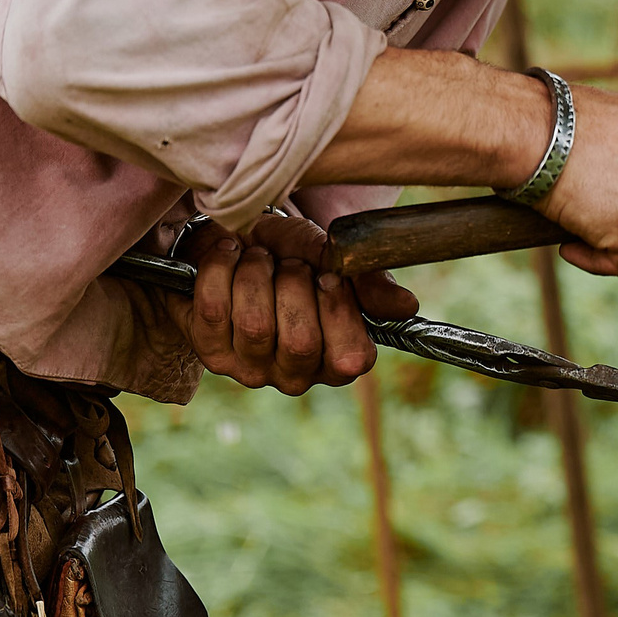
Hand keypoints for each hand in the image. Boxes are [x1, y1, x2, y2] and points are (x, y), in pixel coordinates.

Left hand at [162, 215, 420, 393]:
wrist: (238, 240)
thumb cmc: (291, 254)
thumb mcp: (332, 258)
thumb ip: (367, 281)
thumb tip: (407, 306)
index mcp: (338, 358)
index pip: (349, 357)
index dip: (338, 310)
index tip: (328, 273)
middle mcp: (296, 375)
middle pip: (300, 341)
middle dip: (294, 285)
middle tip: (289, 263)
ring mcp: (250, 369)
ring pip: (255, 325)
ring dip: (256, 273)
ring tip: (259, 258)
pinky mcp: (210, 353)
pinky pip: (215, 310)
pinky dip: (221, 269)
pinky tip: (229, 255)